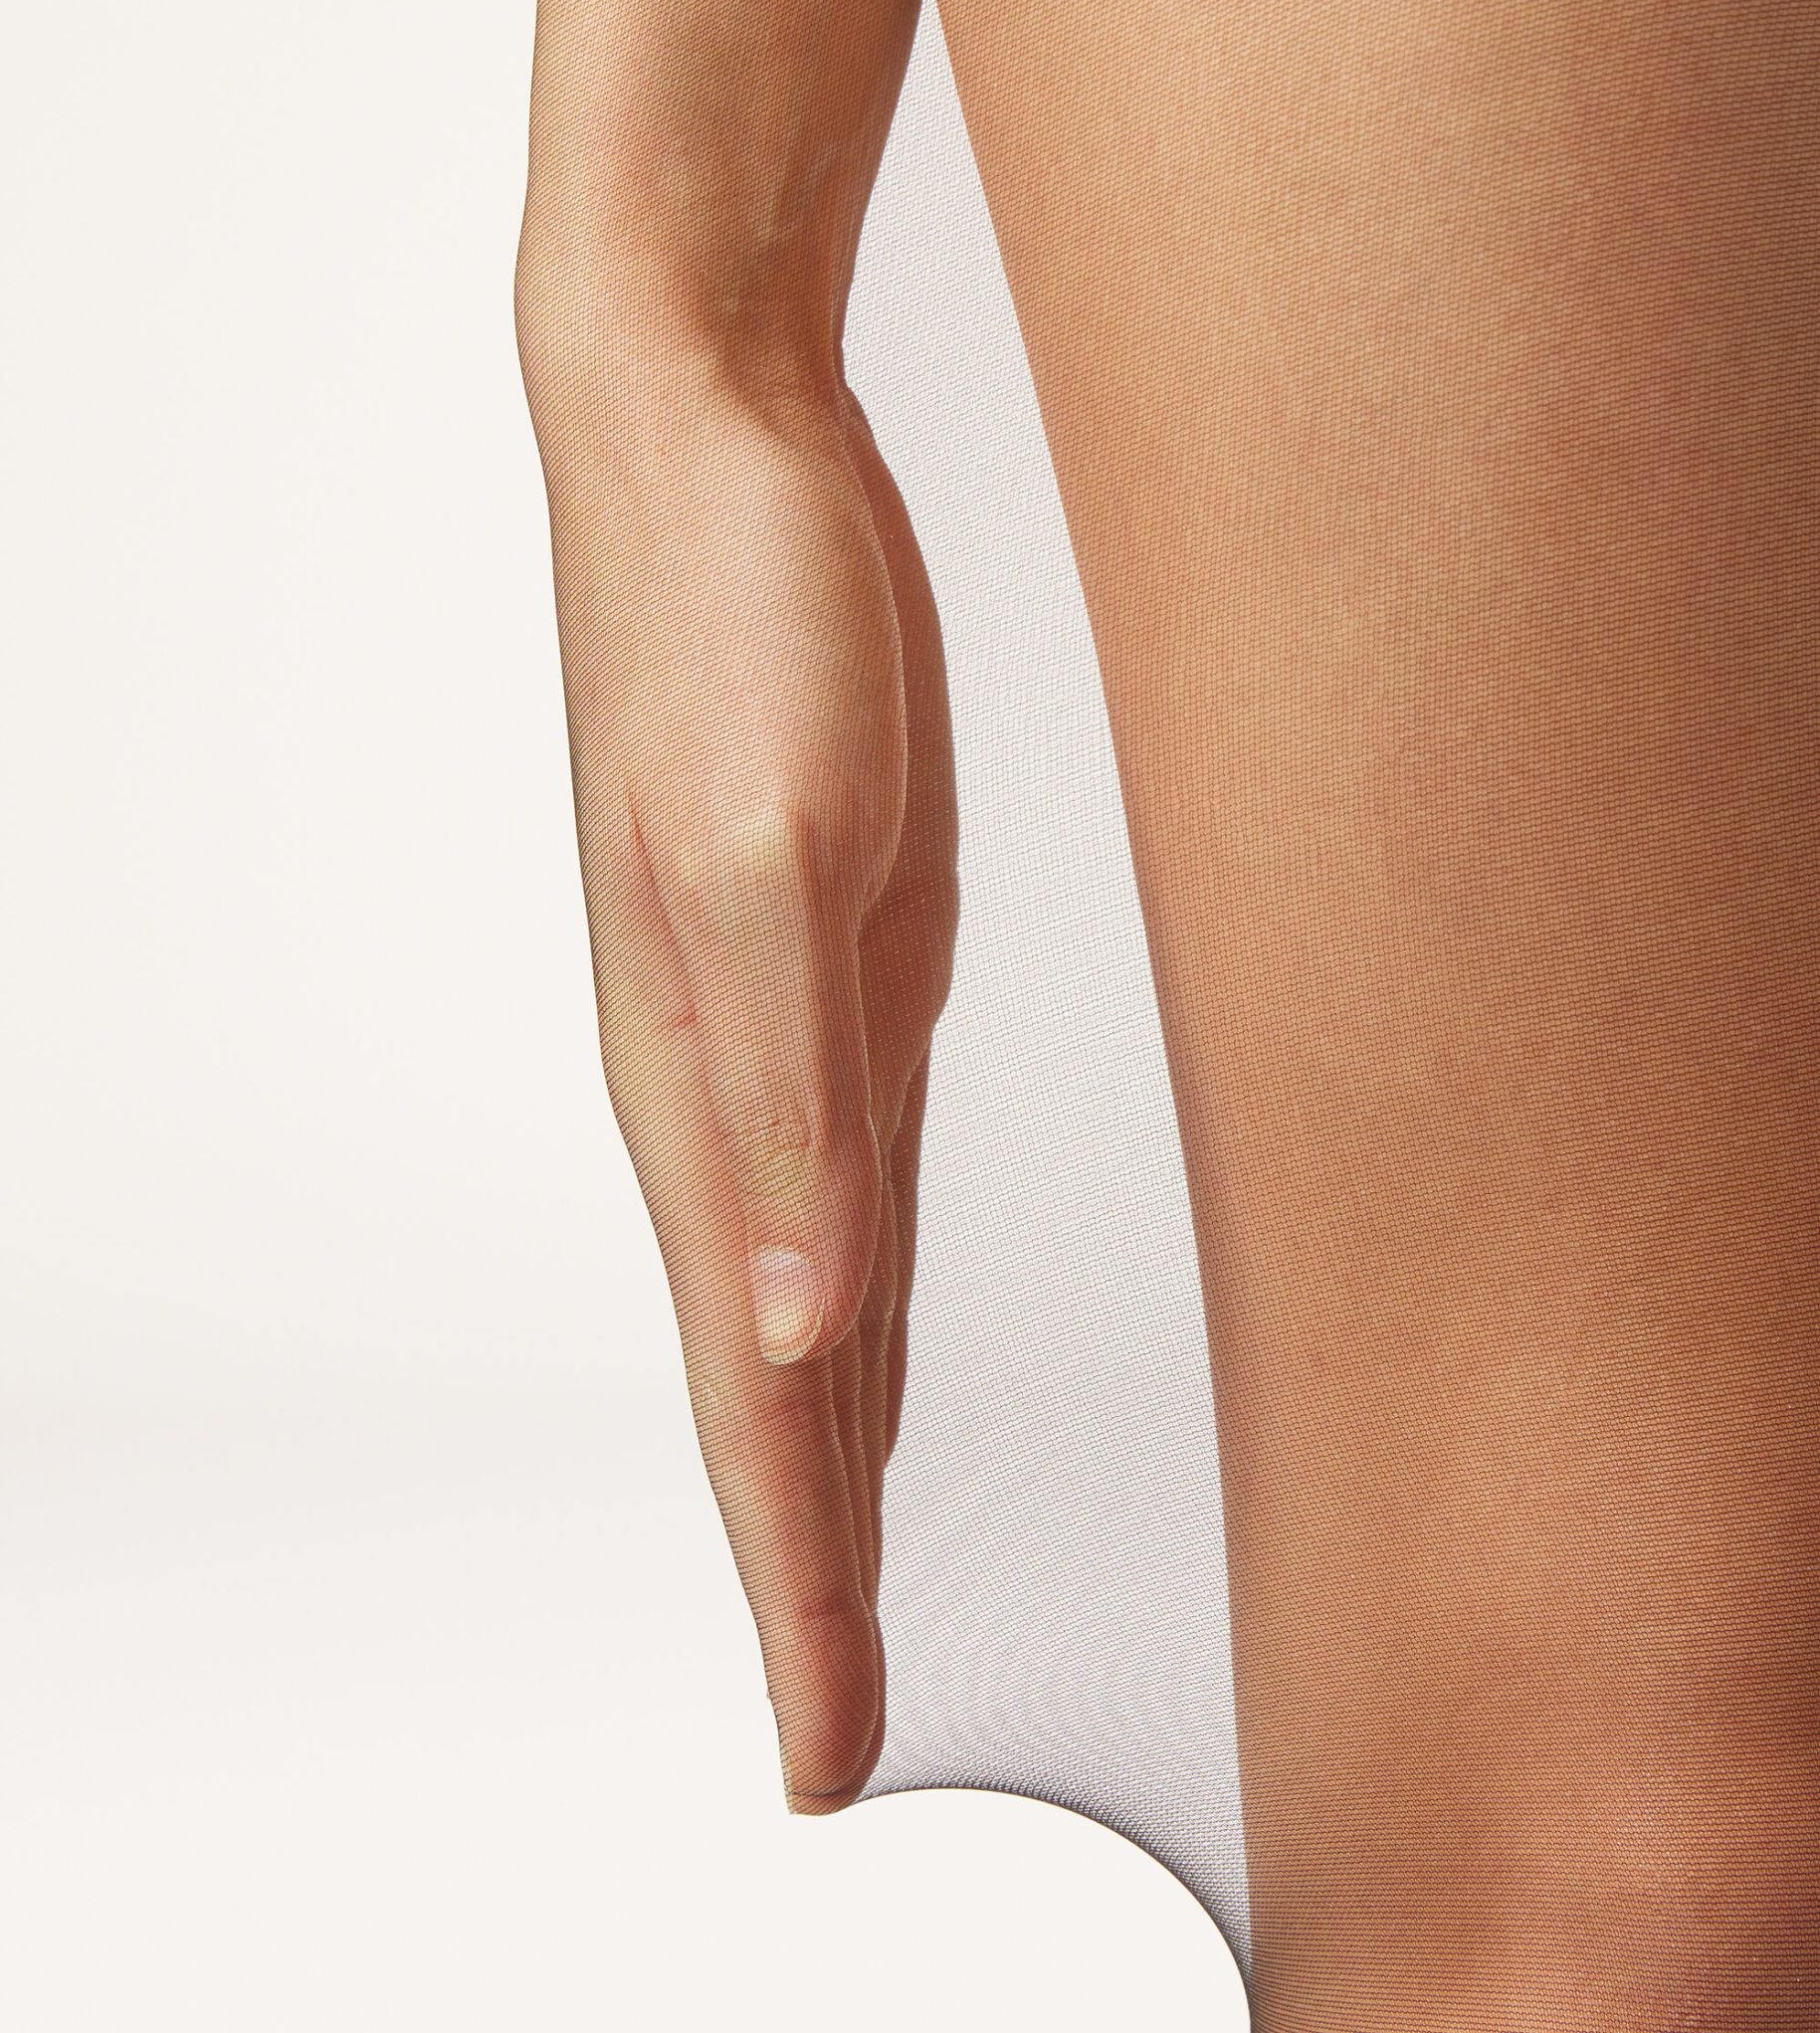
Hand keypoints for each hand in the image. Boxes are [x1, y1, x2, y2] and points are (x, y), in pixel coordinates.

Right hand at [540, 357, 957, 1810]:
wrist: (710, 442)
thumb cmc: (729, 619)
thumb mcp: (777, 849)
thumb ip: (787, 1089)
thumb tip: (795, 1316)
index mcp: (707, 1081)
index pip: (760, 1390)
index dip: (795, 1576)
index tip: (823, 1743)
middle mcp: (735, 1077)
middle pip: (776, 1376)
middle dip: (805, 1560)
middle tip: (836, 1719)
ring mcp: (781, 1016)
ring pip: (812, 1289)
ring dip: (829, 1446)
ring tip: (847, 1576)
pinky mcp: (834, 944)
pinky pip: (850, 1170)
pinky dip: (862, 1295)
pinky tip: (869, 1332)